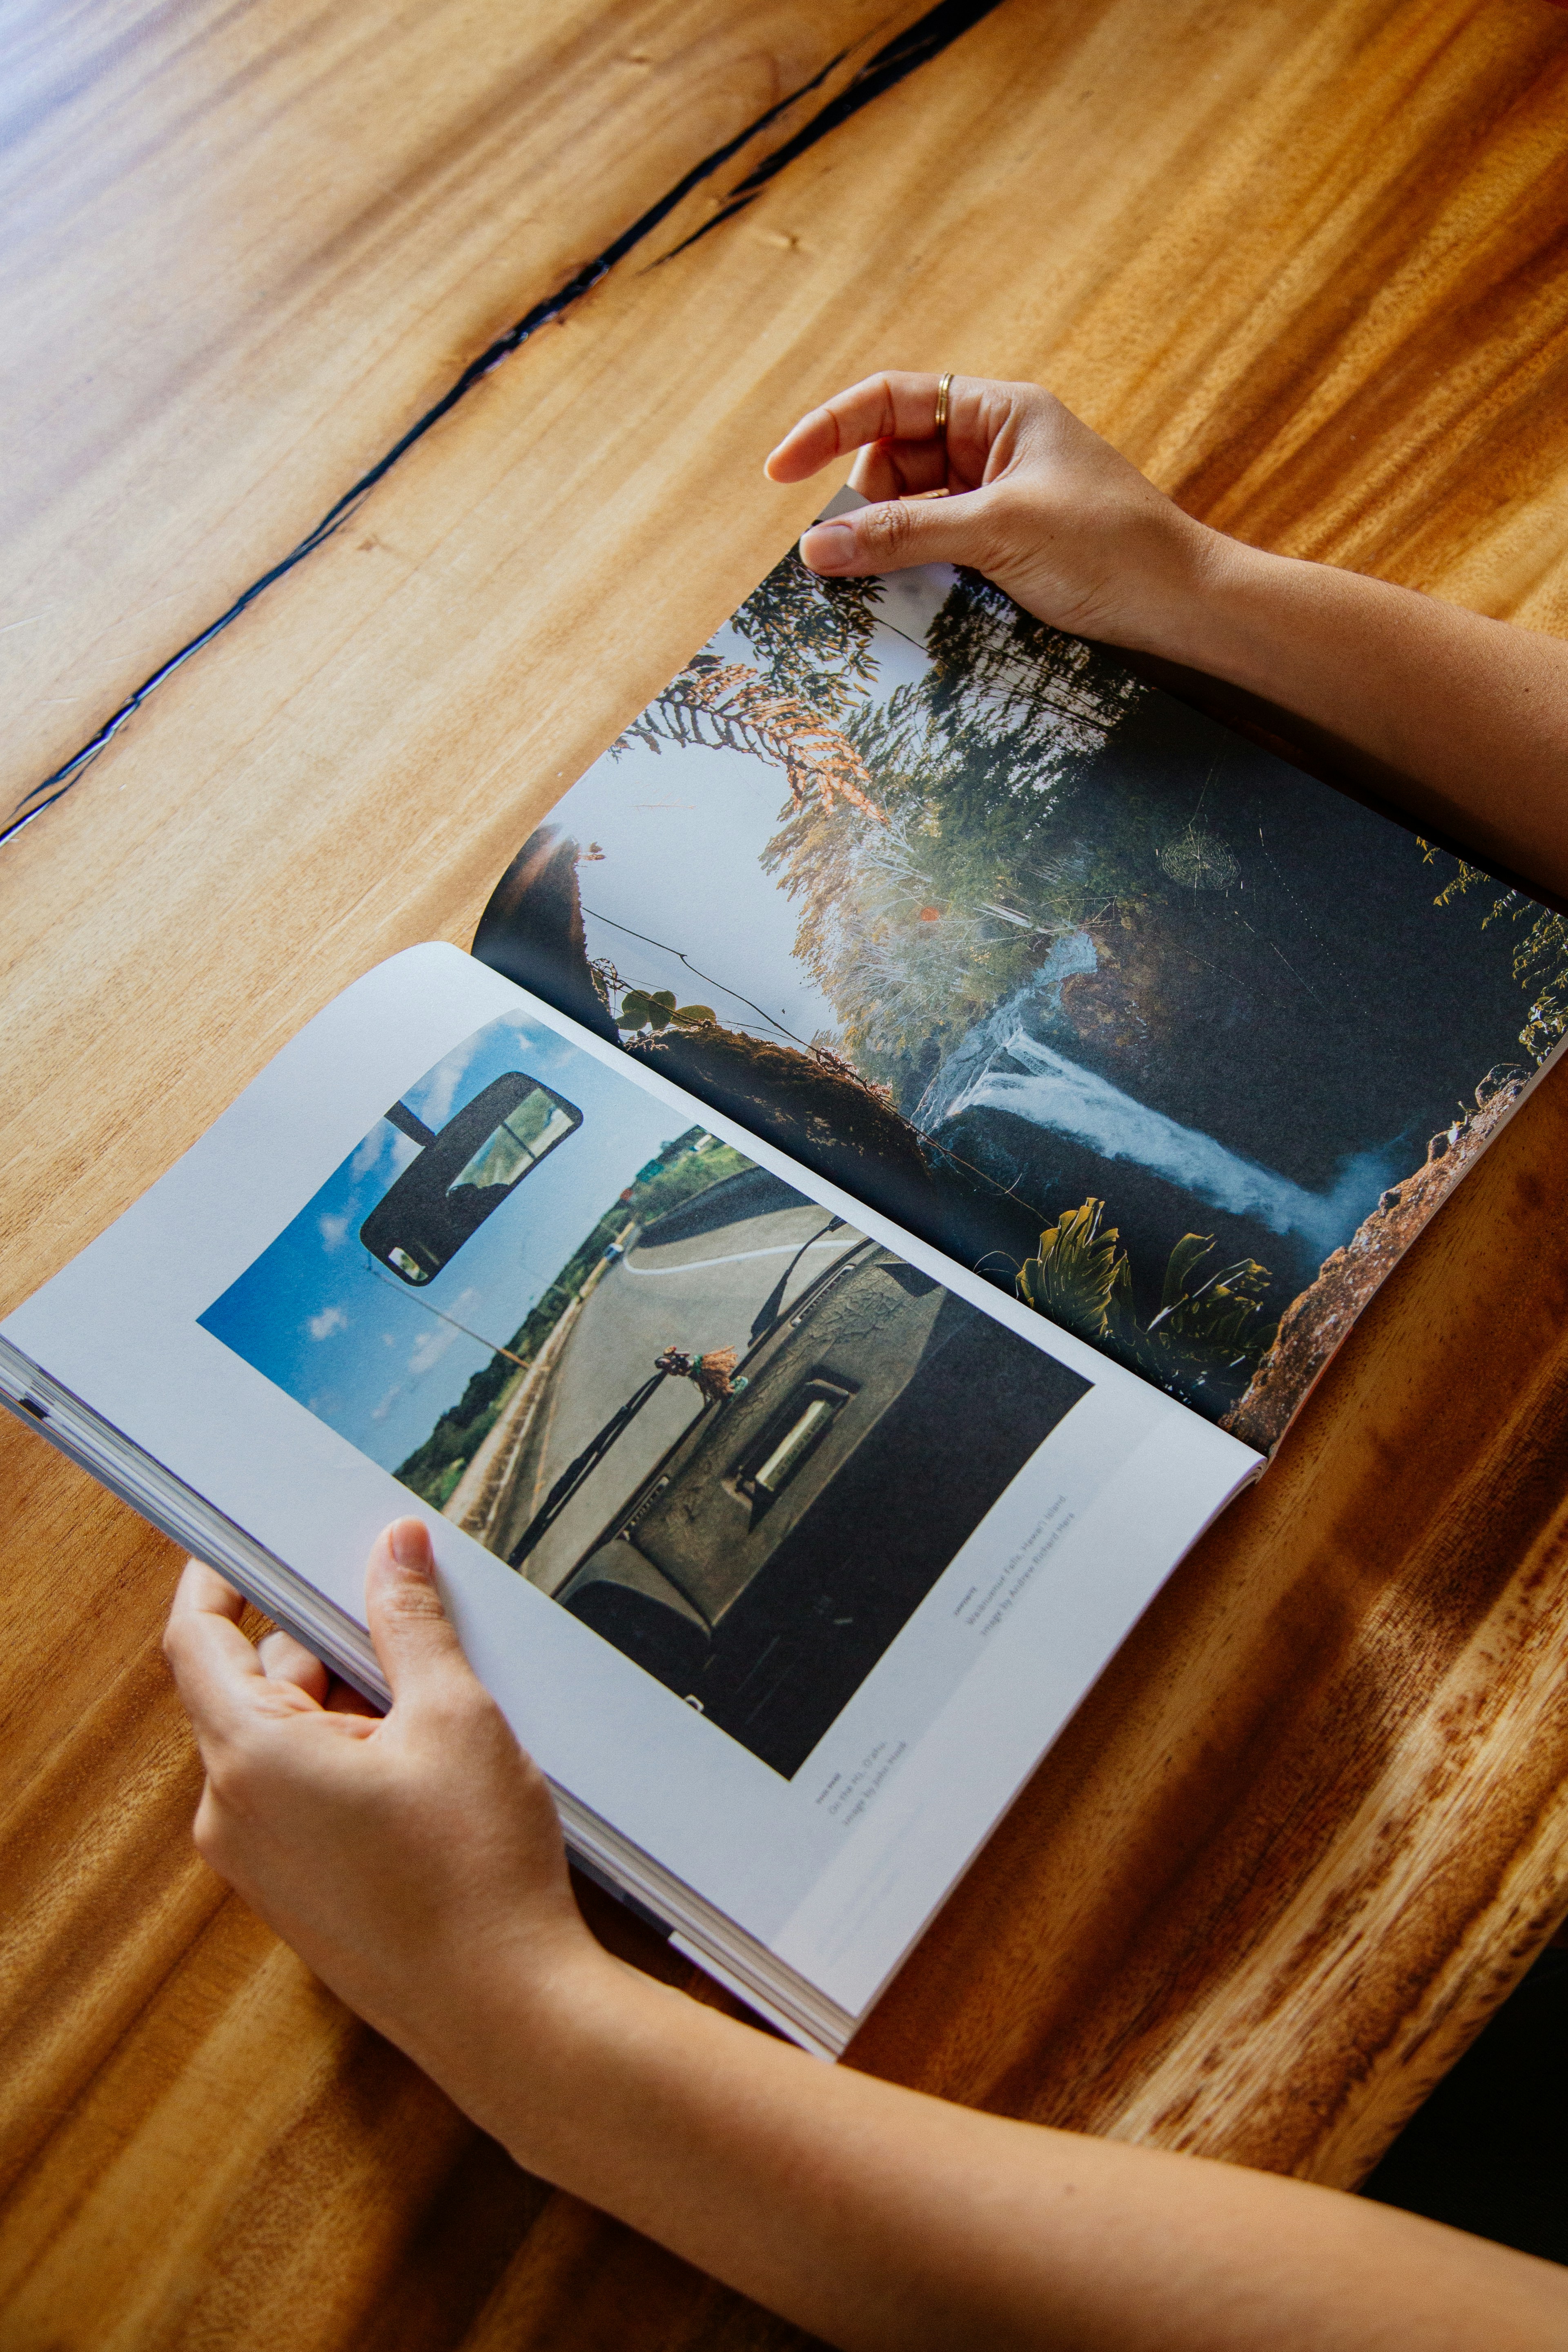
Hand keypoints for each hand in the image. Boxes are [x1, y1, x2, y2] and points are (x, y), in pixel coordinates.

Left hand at [162, 1519, 615, 2117]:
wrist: (505, 2008)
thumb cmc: (474, 1880)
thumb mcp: (453, 1715)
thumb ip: (411, 1622)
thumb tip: (394, 1554)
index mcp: (250, 1762)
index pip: (197, 1641)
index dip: (219, 1582)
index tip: (244, 1549)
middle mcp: (234, 1815)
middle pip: (254, 1688)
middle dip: (324, 1646)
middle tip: (401, 1623)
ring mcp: (261, 1862)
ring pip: (284, 1743)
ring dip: (345, 1708)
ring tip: (433, 1713)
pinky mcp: (296, 1892)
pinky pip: (301, 1796)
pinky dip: (349, 1761)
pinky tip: (424, 1768)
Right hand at [765, 371, 1219, 654]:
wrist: (1186, 606)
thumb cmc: (1113, 549)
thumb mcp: (1000, 533)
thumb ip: (906, 535)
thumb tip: (818, 548)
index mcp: (999, 411)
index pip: (890, 400)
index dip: (828, 429)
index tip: (779, 473)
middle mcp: (995, 445)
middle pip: (892, 460)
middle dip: (860, 504)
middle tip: (839, 558)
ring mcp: (999, 497)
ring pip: (910, 510)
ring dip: (885, 543)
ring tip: (871, 585)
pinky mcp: (1005, 547)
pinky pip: (937, 548)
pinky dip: (913, 569)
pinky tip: (903, 598)